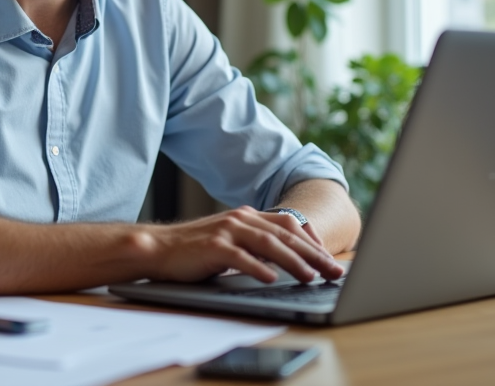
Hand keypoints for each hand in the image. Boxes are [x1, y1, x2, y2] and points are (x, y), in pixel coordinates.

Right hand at [136, 206, 344, 284]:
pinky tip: (272, 279)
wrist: (159, 248)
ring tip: (311, 277)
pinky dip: (258, 267)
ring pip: (269, 244)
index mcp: (248, 216)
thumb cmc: (196, 249)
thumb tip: (287, 261)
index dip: (313, 240)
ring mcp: (227, 231)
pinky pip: (241, 257)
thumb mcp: (231, 241)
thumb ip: (255, 245)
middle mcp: (241, 219)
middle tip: (334, 271)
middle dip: (314, 254)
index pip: (289, 223)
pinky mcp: (213, 247)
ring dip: (293, 261)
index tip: (329, 258)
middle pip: (286, 235)